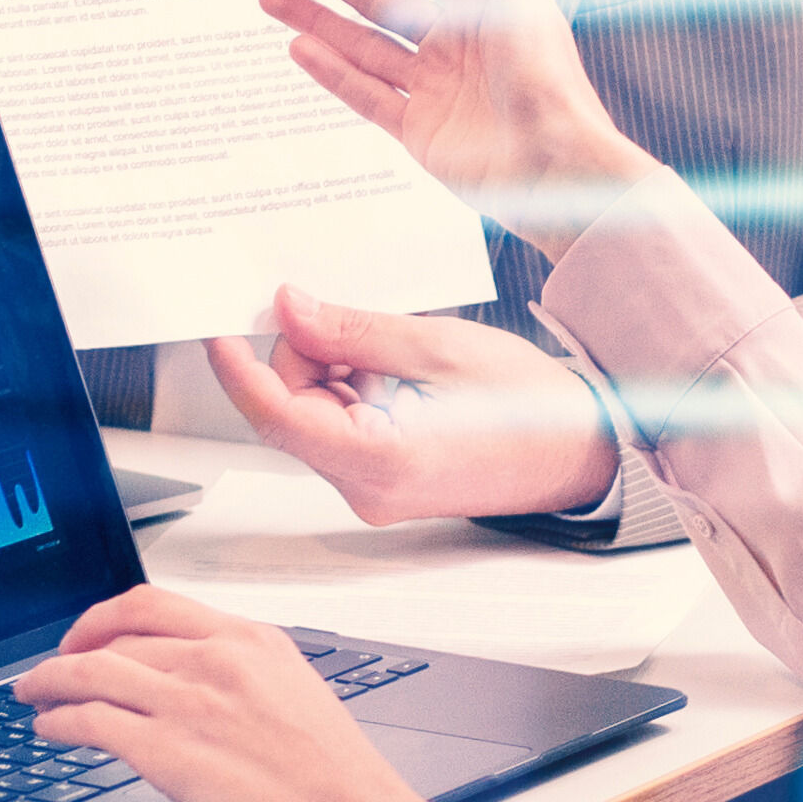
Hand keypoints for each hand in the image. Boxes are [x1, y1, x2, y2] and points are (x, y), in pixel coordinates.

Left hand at [14, 586, 448, 801]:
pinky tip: (50, 731)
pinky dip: (59, 721)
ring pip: (91, 670)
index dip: (107, 616)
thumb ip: (245, 682)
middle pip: (118, 636)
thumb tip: (195, 688)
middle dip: (72, 650)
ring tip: (33, 695)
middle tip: (52, 668)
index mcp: (254, 642)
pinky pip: (90, 720)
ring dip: (49, 680)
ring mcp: (192, 703)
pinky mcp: (169, 752)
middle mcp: (219, 660)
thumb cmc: (343, 787)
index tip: (89, 633)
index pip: (158, 605)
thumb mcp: (297, 700)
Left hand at [208, 285, 616, 523]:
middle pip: (291, 412)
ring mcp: (373, 491)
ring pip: (313, 417)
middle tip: (346, 317)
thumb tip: (289, 310)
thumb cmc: (532, 406)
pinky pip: (340, 427)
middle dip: (305, 357)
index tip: (218, 330)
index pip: (277, 416)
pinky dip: (353, 390)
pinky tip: (397, 372)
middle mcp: (367, 489)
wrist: (584, 452)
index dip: (239, 370)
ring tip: (397, 354)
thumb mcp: (439, 346)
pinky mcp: (382, 481)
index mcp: (381, 460)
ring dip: (334, 372)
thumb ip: (354, 331)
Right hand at [260, 0, 658, 246]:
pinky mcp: (419, 131)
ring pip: (361, 45)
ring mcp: (433, 89)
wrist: (556, 167)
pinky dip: (332, 73)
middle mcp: (454, 45)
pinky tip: (299, 48)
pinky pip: (366, 95)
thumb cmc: (550, 82)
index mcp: (482, 9)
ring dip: (314, 19)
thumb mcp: (523, 1)